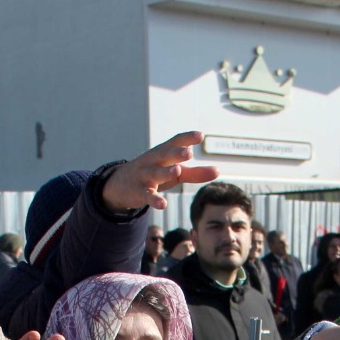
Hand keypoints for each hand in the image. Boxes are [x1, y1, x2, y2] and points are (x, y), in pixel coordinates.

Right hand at [102, 131, 219, 211]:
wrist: (122, 185)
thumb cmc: (155, 174)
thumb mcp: (175, 173)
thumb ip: (196, 172)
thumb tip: (218, 171)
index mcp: (163, 154)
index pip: (175, 142)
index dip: (187, 138)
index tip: (200, 135)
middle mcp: (153, 161)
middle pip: (164, 155)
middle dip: (176, 153)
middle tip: (189, 152)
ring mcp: (145, 176)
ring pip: (155, 173)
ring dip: (165, 172)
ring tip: (177, 170)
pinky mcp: (139, 192)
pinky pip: (147, 195)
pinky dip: (154, 199)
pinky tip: (163, 204)